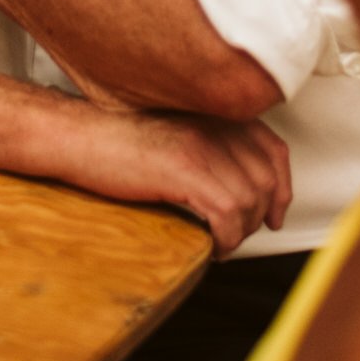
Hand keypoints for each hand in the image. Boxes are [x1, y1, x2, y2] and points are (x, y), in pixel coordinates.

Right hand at [50, 107, 294, 254]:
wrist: (78, 136)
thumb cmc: (116, 140)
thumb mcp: (174, 135)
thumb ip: (207, 148)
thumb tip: (236, 187)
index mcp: (213, 115)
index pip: (272, 148)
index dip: (281, 186)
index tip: (275, 210)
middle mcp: (213, 125)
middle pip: (266, 177)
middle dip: (262, 214)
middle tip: (241, 233)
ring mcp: (200, 145)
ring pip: (249, 200)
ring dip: (241, 232)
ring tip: (222, 242)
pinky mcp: (184, 168)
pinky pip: (227, 213)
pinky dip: (226, 238)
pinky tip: (212, 245)